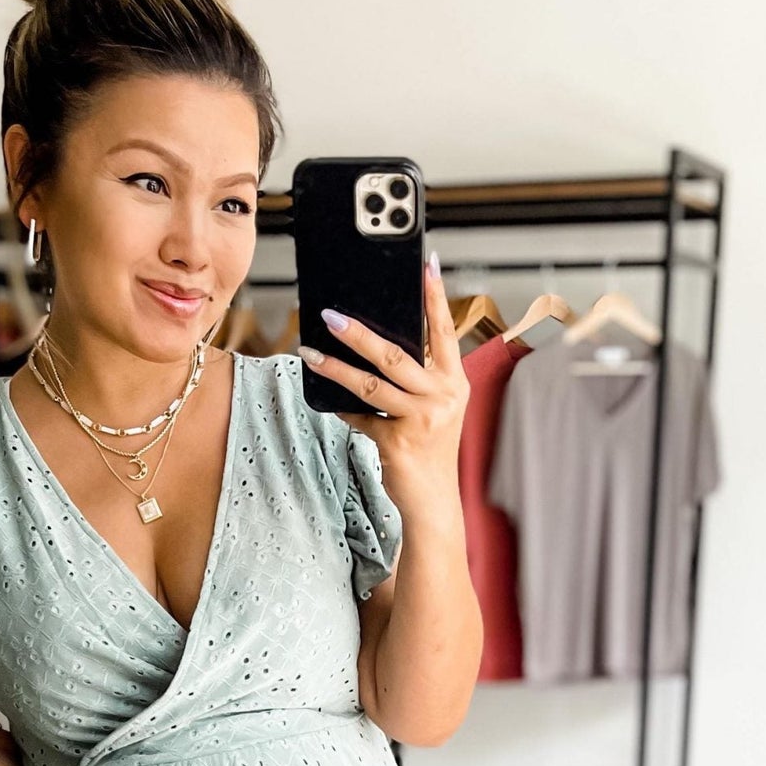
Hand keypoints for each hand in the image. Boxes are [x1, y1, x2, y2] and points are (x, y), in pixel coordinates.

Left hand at [297, 254, 467, 502]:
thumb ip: (412, 383)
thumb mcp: (431, 410)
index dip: (435, 297)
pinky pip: (362, 417)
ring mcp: (423, 418)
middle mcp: (443, 396)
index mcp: (454, 382)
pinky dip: (344, 410)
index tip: (426, 265)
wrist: (433, 501)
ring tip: (311, 352)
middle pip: (396, 354)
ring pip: (371, 384)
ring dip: (335, 367)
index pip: (445, 331)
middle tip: (331, 315)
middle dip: (360, 333)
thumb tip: (371, 354)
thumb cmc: (429, 452)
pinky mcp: (399, 441)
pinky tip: (327, 402)